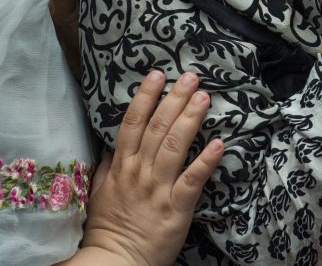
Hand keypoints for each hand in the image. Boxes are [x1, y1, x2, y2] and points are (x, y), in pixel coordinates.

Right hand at [75, 72, 223, 265]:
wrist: (116, 261)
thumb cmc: (110, 227)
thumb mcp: (101, 191)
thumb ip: (108, 165)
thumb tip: (113, 143)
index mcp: (122, 165)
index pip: (133, 123)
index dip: (145, 96)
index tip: (157, 74)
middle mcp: (140, 171)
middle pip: (158, 127)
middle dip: (174, 98)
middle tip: (191, 76)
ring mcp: (158, 188)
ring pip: (175, 146)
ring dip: (190, 119)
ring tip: (204, 97)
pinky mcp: (177, 207)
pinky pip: (193, 180)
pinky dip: (206, 160)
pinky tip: (220, 143)